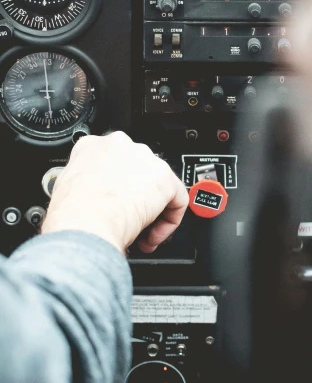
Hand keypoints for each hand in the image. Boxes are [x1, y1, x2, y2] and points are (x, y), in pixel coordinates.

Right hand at [41, 132, 188, 254]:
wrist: (84, 225)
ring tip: (140, 233)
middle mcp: (120, 146)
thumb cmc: (70, 215)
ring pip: (158, 185)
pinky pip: (177, 200)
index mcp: (92, 146)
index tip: (112, 203)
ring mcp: (144, 159)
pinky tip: (153, 236)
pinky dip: (169, 221)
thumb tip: (88, 195)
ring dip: (152, 211)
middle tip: (128, 219)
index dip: (115, 187)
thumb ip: (81, 183)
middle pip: (138, 171)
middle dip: (136, 197)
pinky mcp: (164, 178)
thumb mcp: (64, 189)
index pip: (112, 161)